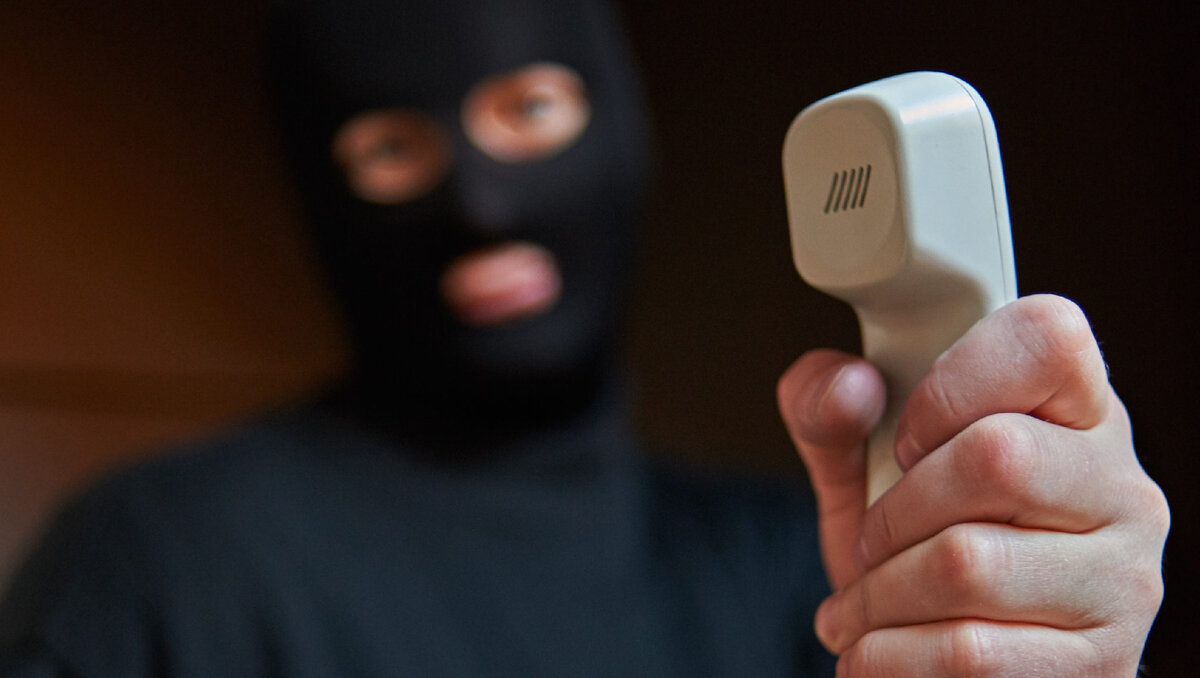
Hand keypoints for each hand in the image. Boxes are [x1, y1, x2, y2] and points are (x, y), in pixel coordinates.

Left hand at [778, 295, 1168, 675]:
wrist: (959, 665)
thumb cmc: (917, 546)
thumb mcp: (858, 467)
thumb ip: (827, 410)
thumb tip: (850, 387)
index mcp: (1074, 411)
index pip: (1049, 337)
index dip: (955, 382)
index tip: (906, 438)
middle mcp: (1119, 486)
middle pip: (996, 456)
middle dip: (894, 511)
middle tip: (870, 543)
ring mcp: (1121, 579)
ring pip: (969, 564)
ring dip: (880, 594)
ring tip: (863, 607)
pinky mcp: (1103, 663)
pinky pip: (969, 654)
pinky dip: (889, 657)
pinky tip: (876, 651)